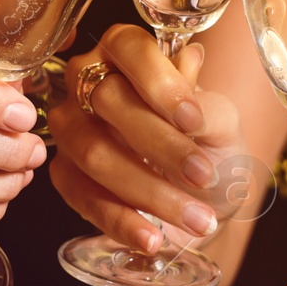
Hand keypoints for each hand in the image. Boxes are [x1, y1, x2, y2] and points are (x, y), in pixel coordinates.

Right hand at [48, 25, 258, 253]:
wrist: (206, 198)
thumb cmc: (210, 146)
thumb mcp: (221, 123)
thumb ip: (204, 99)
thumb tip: (188, 62)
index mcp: (125, 52)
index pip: (127, 47)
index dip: (158, 82)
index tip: (193, 119)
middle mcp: (86, 82)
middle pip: (108, 101)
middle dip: (161, 144)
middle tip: (203, 175)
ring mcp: (70, 129)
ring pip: (95, 153)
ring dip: (150, 191)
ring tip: (196, 217)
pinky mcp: (65, 175)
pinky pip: (85, 198)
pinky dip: (122, 221)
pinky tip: (153, 238)